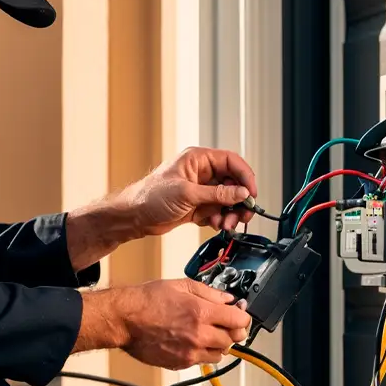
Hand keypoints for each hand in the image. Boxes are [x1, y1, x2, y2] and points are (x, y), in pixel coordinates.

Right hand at [74, 279, 252, 368]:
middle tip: (226, 324)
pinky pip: (202, 361)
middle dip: (233, 331)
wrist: (124, 319)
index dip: (243, 316)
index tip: (240, 314)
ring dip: (219, 344)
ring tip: (208, 334)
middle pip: (234, 339)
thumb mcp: (180, 285)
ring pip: (220, 354)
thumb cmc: (147, 300)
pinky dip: (203, 353)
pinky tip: (193, 342)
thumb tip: (228, 299)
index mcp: (201, 312)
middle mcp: (199, 334)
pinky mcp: (181, 363)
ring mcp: (190, 352)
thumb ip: (209, 292)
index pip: (239, 320)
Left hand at [114, 147, 258, 236]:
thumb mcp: (187, 193)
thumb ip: (217, 194)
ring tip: (226, 224)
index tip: (252, 193)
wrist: (134, 216)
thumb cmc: (150, 196)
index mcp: (198, 160)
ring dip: (230, 213)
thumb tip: (241, 193)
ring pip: (227, 200)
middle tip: (243, 214)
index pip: (231, 161)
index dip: (245, 176)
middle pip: (233, 182)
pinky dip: (220, 219)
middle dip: (239, 199)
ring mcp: (200, 190)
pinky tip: (216, 225)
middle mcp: (201, 173)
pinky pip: (217, 211)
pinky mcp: (197, 206)